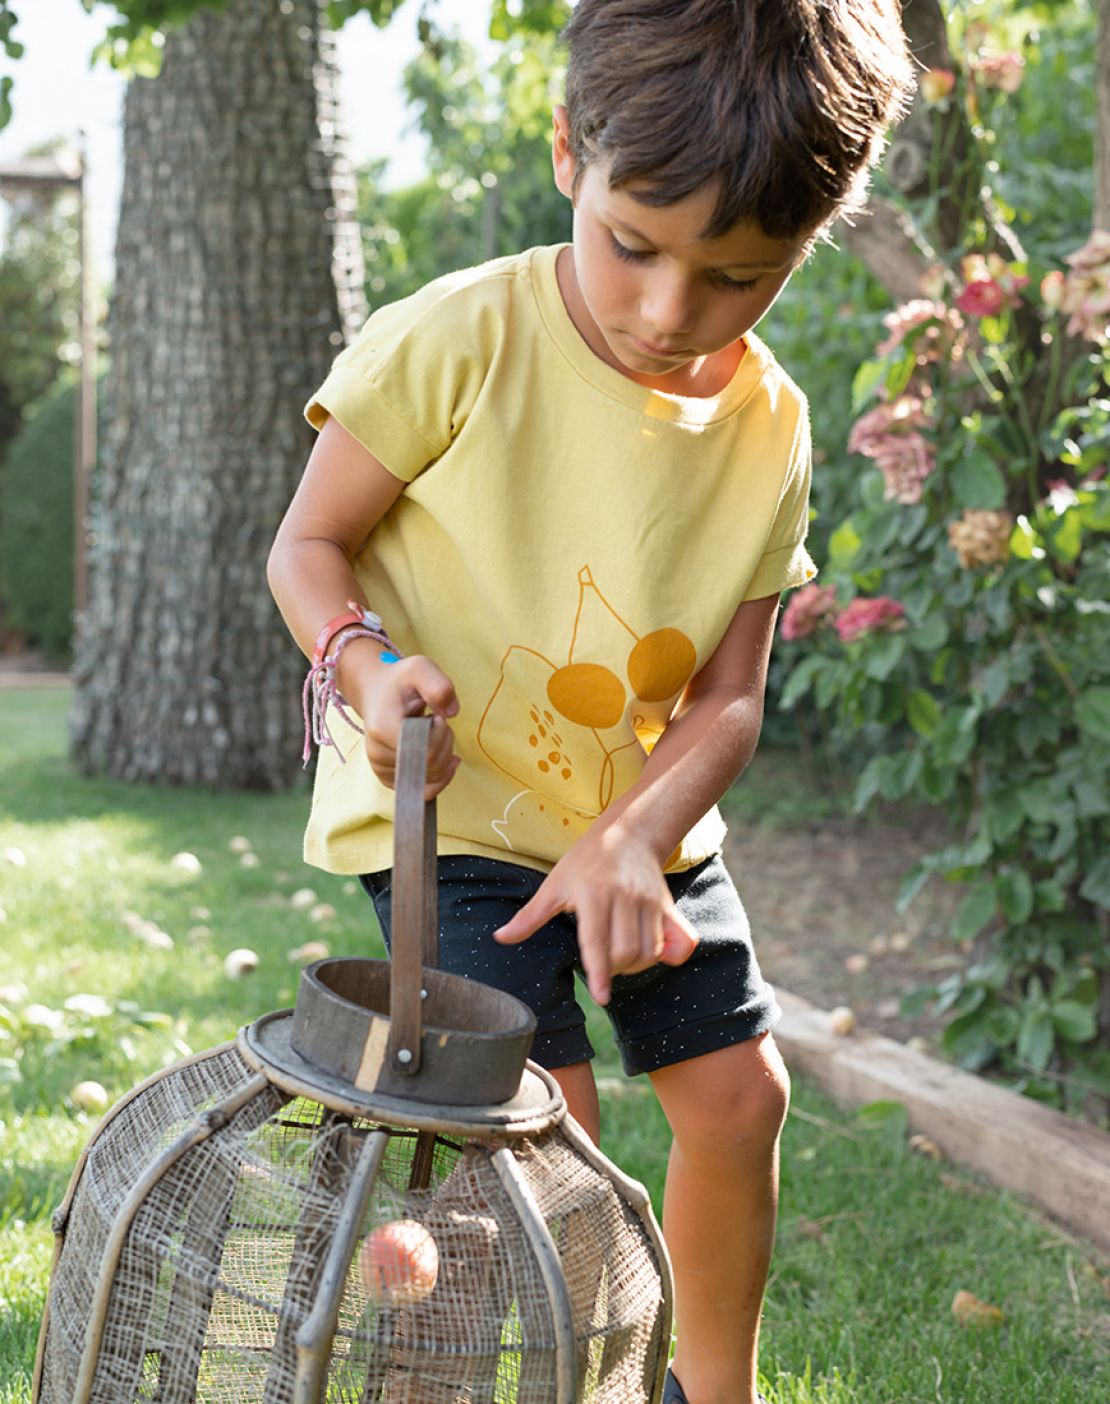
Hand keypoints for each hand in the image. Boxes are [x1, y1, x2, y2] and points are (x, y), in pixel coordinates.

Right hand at [356, 652, 460, 799]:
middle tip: (436, 722)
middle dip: (445, 744)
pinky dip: (439, 776)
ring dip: (443, 758)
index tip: (436, 715)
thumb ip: (439, 685)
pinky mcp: (388, 779)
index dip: (441, 734)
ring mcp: (381, 769)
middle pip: (431, 766)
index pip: (427, 750)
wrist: (377, 693)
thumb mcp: (421, 668)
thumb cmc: (400, 682)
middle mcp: (377, 753)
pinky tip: (442, 757)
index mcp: (383, 728)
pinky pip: (423, 791)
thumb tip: (452, 712)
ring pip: (430, 779)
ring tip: (432, 735)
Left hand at [492, 827, 698, 1004]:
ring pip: (649, 951)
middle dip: (612, 970)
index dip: (599, 973)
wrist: (630, 832)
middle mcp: (625, 898)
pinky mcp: (668, 905)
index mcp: (593, 894)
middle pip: (625, 953)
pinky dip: (668, 956)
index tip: (601, 998)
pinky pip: (679, 941)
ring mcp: (650, 902)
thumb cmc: (587, 859)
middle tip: (601, 964)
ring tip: (619, 958)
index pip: (597, 941)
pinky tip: (653, 954)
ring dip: (635, 966)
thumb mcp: (555, 884)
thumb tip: (500, 938)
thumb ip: (530, 916)